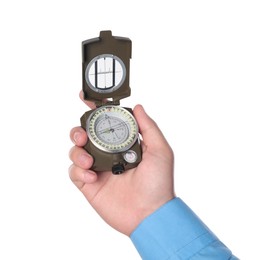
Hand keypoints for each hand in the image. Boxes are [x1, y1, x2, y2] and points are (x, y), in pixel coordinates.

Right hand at [69, 93, 174, 235]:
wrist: (150, 214)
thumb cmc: (158, 183)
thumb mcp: (160, 151)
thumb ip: (148, 127)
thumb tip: (138, 107)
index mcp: (123, 144)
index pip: (106, 123)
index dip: (95, 110)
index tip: (85, 100)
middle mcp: (108, 154)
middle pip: (85, 135)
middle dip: (79, 131)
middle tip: (83, 136)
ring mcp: (98, 168)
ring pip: (76, 151)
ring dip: (76, 152)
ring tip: (88, 161)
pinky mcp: (89, 184)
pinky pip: (74, 172)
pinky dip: (78, 171)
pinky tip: (92, 176)